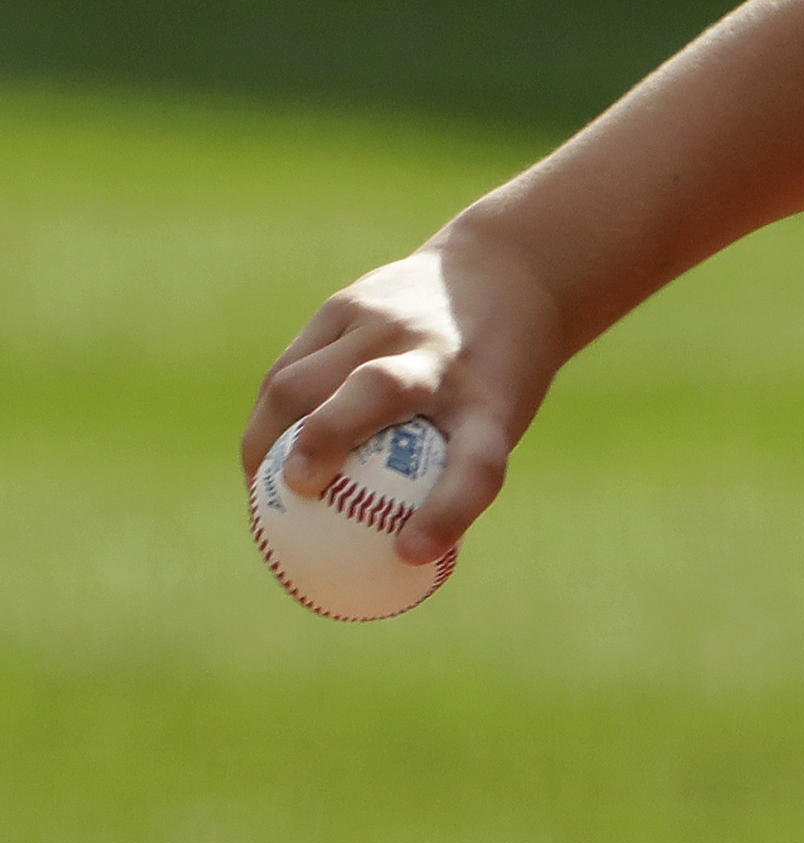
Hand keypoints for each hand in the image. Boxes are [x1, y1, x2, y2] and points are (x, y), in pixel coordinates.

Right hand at [238, 233, 565, 565]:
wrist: (502, 275)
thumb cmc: (495, 379)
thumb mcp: (500, 421)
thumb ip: (449, 478)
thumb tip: (391, 567)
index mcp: (494, 400)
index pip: (478, 462)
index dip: (446, 512)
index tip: (411, 555)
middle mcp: (440, 357)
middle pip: (380, 391)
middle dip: (326, 438)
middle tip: (298, 487)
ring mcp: (388, 323)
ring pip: (306, 377)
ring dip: (269, 436)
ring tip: (261, 488)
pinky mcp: (345, 305)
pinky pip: (289, 367)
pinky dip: (268, 417)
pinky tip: (260, 453)